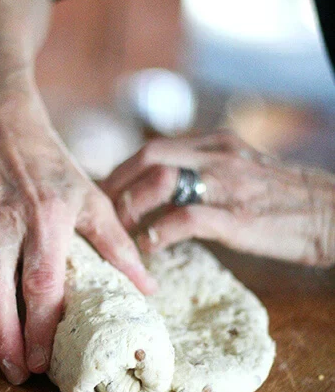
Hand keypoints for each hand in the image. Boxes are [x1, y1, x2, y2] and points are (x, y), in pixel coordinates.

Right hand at [0, 90, 155, 384]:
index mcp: (45, 216)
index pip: (40, 282)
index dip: (39, 328)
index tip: (44, 361)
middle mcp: (1, 224)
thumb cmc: (51, 169)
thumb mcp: (92, 199)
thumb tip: (148, 290)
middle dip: (2, 342)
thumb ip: (118, 246)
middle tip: (17, 372)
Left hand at [100, 130, 334, 267]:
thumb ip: (207, 175)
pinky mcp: (237, 216)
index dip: (123, 171)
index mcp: (218, 144)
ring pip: (160, 180)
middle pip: (148, 157)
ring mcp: (228, 184)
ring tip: (121, 232)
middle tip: (102, 213)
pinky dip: (160, 231)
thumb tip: (168, 194)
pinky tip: (149, 247)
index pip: (154, 147)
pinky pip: (186, 218)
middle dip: (117, 185)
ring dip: (131, 206)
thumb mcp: (244, 173)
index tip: (107, 193)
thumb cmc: (289, 201)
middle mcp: (219, 156)